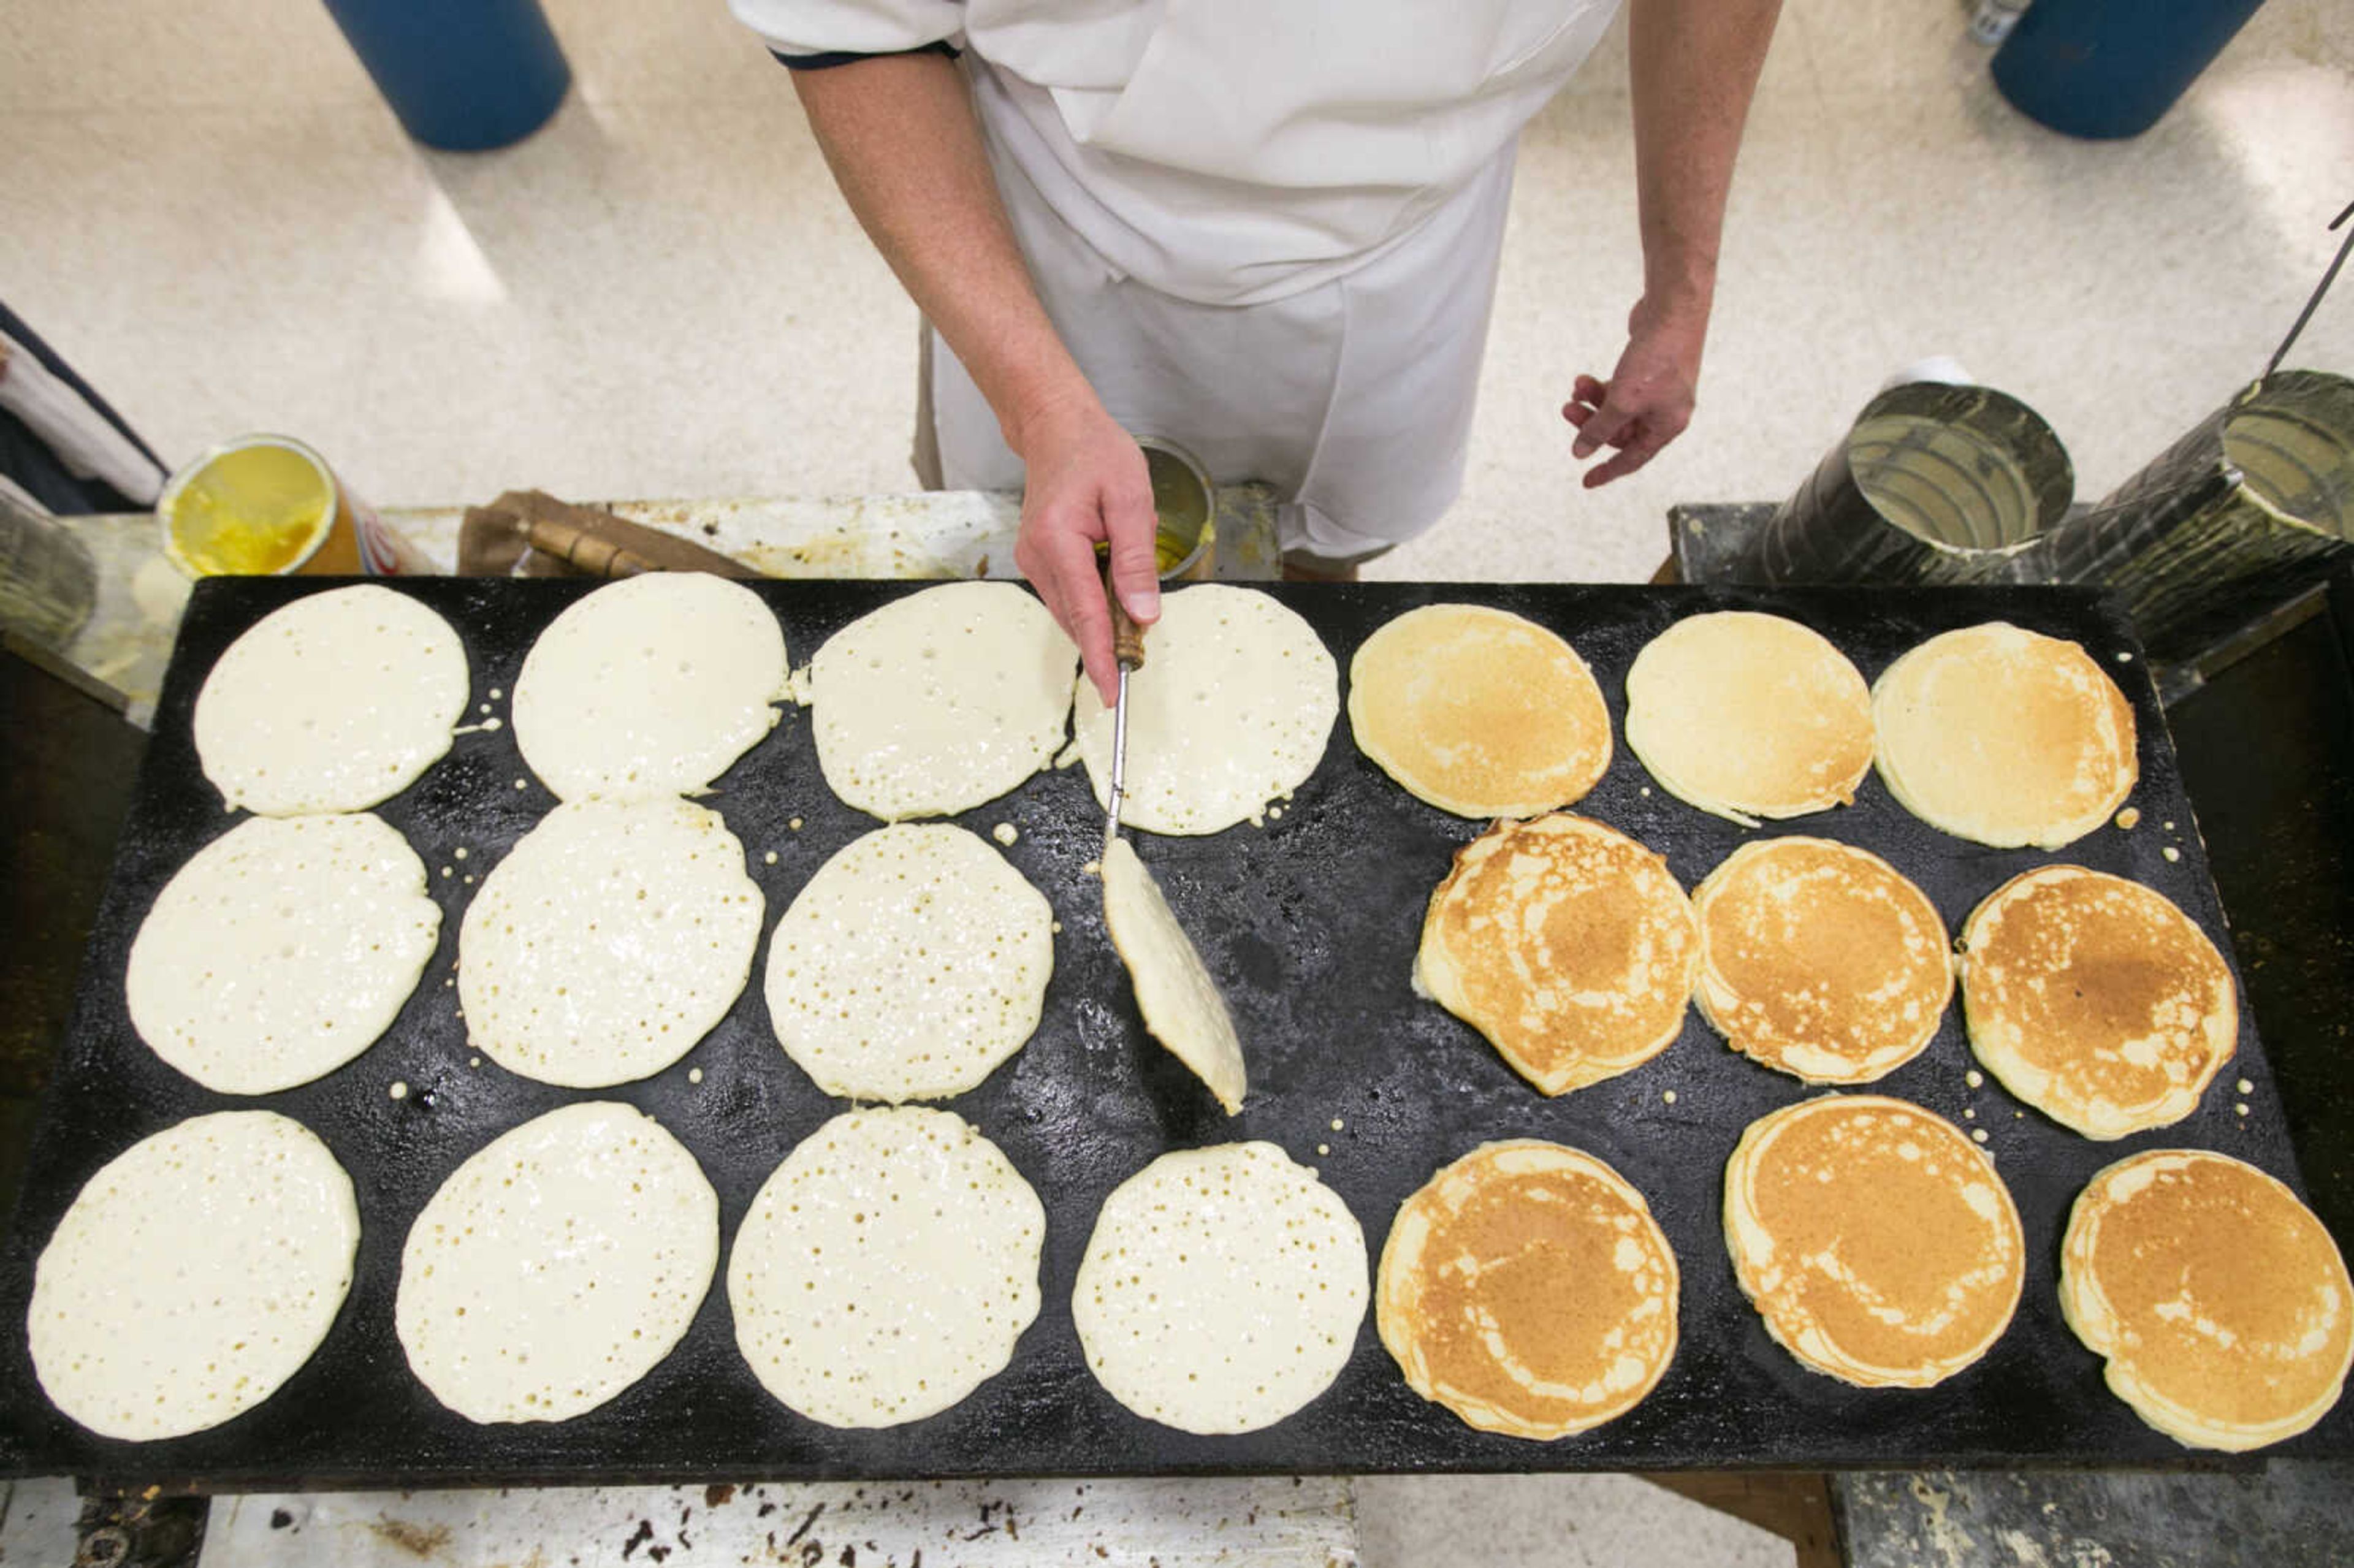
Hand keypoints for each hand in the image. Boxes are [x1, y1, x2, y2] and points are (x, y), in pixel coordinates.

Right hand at [1010, 395, 1159, 705]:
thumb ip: (1137, 560)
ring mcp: (1033, 560)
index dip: (1102, 657)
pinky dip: (1092, 605)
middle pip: (1076, 619)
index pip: (1085, 613)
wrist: (1057, 428)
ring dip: (1102, 622)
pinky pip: (1069, 596)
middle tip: (1141, 655)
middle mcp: (1036, 556)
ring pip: (1072, 612)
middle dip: (1109, 642)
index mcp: (1058, 540)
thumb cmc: (1096, 452)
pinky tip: (1114, 593)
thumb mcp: (1132, 499)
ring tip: (1132, 613)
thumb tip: (1144, 615)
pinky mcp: (1038, 560)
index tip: (1113, 693)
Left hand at [1563, 297, 1706, 487]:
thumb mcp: (1623, 401)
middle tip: (1567, 410)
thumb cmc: (1655, 360)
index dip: (1608, 471)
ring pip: (1617, 409)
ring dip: (1592, 401)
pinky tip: (1582, 380)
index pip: (1633, 458)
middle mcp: (1665, 411)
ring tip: (1575, 388)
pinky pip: (1619, 390)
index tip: (1585, 482)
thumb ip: (1600, 428)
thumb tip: (1580, 452)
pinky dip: (1600, 387)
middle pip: (1620, 431)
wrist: (1672, 312)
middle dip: (1591, 423)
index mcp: (1667, 426)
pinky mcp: (1649, 371)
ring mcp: (1658, 391)